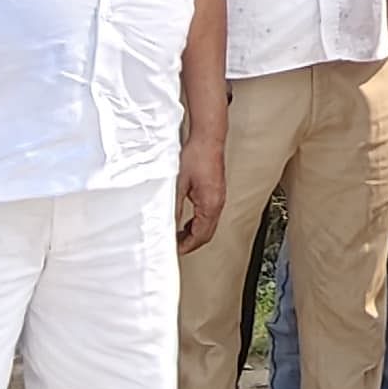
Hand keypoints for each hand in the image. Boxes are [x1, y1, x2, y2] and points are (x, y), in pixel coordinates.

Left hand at [175, 125, 224, 255]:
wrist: (208, 138)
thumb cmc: (197, 155)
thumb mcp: (179, 184)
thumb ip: (174, 207)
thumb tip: (169, 224)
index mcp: (210, 205)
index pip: (200, 236)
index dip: (186, 246)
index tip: (175, 250)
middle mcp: (217, 203)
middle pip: (206, 234)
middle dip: (191, 242)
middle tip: (176, 245)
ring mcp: (219, 198)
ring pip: (209, 225)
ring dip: (194, 233)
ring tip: (179, 235)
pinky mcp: (216, 192)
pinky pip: (209, 215)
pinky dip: (198, 222)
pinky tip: (188, 220)